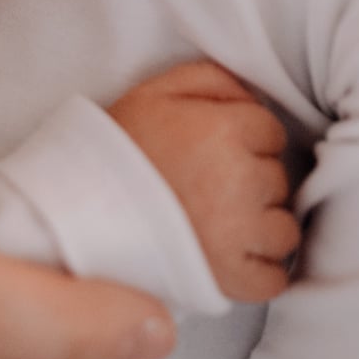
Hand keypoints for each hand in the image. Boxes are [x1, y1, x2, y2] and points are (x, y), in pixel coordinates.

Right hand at [109, 61, 299, 303]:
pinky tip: (223, 257)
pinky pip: (274, 278)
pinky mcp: (232, 279)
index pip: (271, 130)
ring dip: (259, 228)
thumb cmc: (115, 150)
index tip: (212, 150)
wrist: (75, 215)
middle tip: (206, 186)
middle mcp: (238, 180)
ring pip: (283, 229)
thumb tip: (254, 94)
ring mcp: (238, 234)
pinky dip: (256, 272)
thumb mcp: (154, 93)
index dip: (243, 138)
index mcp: (223, 130)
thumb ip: (212, 79)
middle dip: (251, 181)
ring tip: (214, 223)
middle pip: (278, 178)